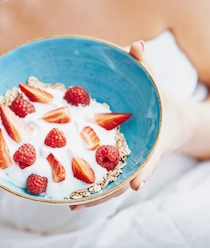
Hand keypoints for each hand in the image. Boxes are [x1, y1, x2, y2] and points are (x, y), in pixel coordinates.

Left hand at [70, 40, 154, 209]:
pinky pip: (109, 180)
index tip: (138, 183)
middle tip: (79, 201)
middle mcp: (143, 157)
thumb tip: (136, 43)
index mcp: (155, 141)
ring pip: (116, 187)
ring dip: (95, 197)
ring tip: (69, 203)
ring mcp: (133, 164)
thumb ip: (145, 66)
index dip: (145, 170)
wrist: (178, 122)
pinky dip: (94, 189)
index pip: (151, 157)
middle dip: (105, 193)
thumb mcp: (155, 84)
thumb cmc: (163, 102)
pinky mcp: (124, 165)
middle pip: (126, 181)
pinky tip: (72, 195)